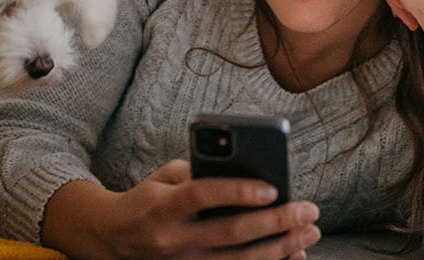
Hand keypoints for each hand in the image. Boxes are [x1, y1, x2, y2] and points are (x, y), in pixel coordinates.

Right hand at [52, 160, 321, 259]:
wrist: (114, 237)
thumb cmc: (149, 199)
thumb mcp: (165, 177)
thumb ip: (200, 172)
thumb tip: (249, 173)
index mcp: (163, 206)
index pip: (203, 196)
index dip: (238, 191)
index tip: (273, 188)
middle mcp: (175, 238)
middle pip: (231, 233)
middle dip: (276, 222)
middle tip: (308, 210)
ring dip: (281, 247)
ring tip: (309, 233)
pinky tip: (293, 255)